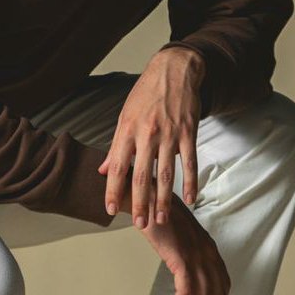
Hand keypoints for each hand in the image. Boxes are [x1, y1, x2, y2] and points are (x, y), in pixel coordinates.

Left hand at [98, 47, 205, 228]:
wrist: (173, 70)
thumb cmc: (146, 94)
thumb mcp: (124, 116)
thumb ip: (116, 146)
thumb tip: (103, 170)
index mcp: (127, 130)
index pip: (117, 167)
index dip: (112, 190)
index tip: (109, 209)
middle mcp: (147, 134)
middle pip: (141, 176)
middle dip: (139, 203)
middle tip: (138, 224)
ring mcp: (169, 134)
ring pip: (165, 173)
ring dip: (163, 199)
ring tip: (160, 219)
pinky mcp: (188, 132)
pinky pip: (190, 162)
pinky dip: (191, 182)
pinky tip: (190, 198)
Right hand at [120, 187, 230, 294]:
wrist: (145, 196)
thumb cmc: (159, 213)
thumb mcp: (180, 233)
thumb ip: (186, 249)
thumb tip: (182, 267)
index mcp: (208, 247)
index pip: (223, 282)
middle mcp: (207, 252)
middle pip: (218, 293)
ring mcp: (195, 254)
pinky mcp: (179, 257)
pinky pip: (185, 290)